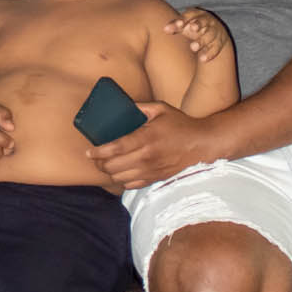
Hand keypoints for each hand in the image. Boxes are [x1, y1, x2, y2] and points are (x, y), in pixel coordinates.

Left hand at [85, 103, 221, 188]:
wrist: (202, 144)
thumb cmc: (181, 125)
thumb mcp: (161, 109)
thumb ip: (140, 107)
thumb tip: (123, 105)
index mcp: (146, 138)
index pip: (115, 149)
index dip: (98, 152)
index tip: (88, 152)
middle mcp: (147, 157)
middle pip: (113, 167)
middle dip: (100, 163)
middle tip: (96, 157)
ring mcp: (151, 171)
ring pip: (120, 179)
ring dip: (109, 173)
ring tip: (106, 164)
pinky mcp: (156, 179)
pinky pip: (132, 185)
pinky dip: (122, 181)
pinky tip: (120, 172)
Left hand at [165, 5, 230, 61]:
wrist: (216, 34)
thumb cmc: (195, 28)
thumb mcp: (186, 25)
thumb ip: (176, 26)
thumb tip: (165, 29)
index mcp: (198, 14)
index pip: (190, 15)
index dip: (184, 19)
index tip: (177, 25)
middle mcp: (208, 22)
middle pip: (203, 22)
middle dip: (198, 24)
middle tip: (192, 28)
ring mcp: (214, 32)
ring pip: (209, 36)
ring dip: (201, 41)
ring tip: (193, 47)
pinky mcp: (219, 43)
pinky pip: (215, 48)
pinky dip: (209, 54)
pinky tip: (202, 59)